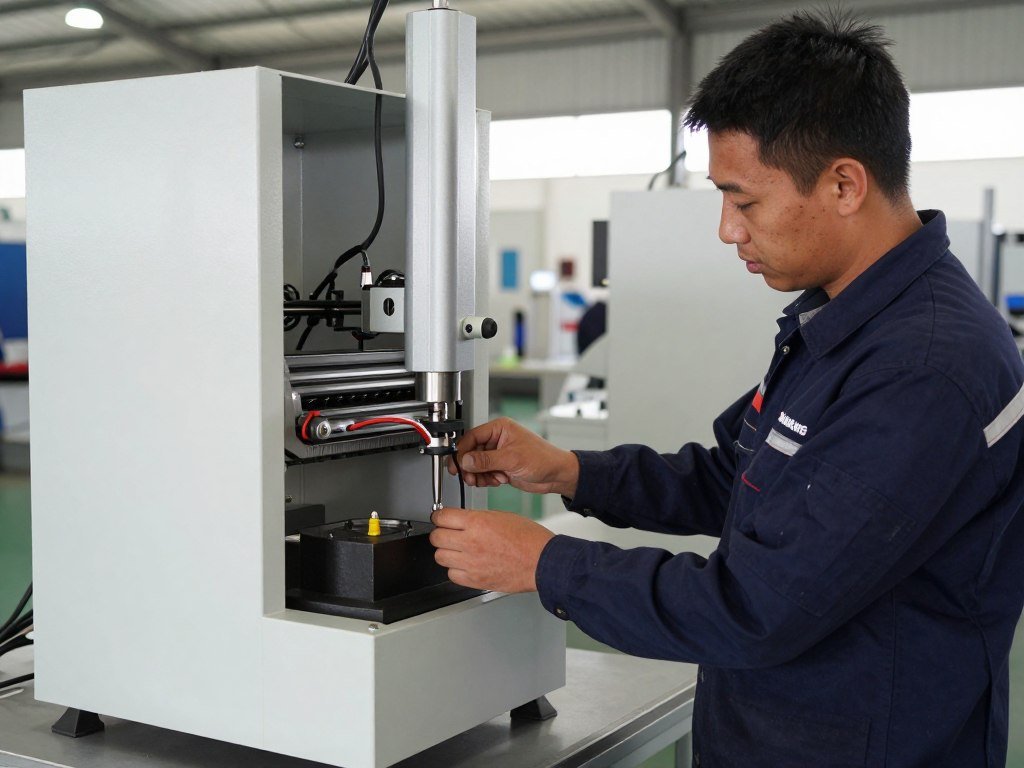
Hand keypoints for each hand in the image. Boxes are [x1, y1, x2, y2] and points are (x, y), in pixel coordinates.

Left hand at [430, 507, 554, 592]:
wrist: (543, 561)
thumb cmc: (528, 539)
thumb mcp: (501, 516)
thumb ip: (477, 518)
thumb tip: (461, 520)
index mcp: (477, 523)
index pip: (441, 517)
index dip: (439, 516)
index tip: (441, 518)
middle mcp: (471, 542)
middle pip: (436, 537)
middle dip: (441, 533)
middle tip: (448, 533)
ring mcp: (471, 563)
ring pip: (440, 557)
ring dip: (447, 552)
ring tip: (458, 550)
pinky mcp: (475, 580)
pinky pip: (452, 575)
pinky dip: (456, 570)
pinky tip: (466, 564)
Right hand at [450, 417, 579, 497]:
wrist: (556, 475)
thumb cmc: (543, 459)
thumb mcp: (511, 458)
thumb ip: (486, 460)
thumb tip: (466, 460)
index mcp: (499, 428)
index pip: (472, 437)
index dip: (462, 451)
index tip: (457, 464)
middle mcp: (497, 439)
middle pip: (471, 452)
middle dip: (470, 467)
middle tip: (468, 477)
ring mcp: (498, 454)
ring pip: (476, 465)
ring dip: (478, 475)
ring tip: (487, 480)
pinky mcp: (500, 466)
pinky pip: (484, 473)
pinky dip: (486, 480)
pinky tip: (496, 480)